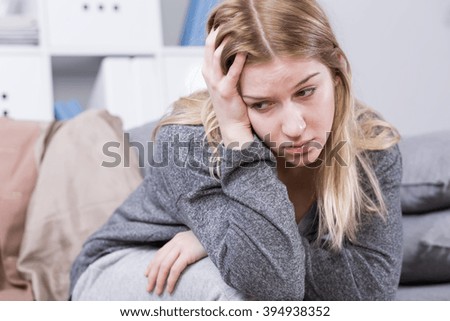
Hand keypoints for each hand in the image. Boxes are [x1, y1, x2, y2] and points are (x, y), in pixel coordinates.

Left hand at [144, 230, 206, 294]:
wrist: (218, 232)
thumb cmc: (209, 241)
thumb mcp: (193, 242)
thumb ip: (183, 249)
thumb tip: (175, 262)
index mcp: (176, 239)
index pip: (159, 253)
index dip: (151, 265)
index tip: (146, 275)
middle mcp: (177, 242)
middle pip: (159, 261)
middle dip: (152, 276)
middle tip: (149, 288)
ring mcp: (182, 247)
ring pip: (164, 266)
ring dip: (159, 281)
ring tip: (158, 292)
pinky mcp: (189, 253)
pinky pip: (175, 269)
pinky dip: (170, 280)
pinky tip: (170, 289)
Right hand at [202, 28, 252, 147]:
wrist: (232, 127)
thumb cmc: (233, 104)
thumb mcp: (228, 82)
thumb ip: (230, 67)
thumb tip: (242, 50)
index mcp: (208, 71)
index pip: (208, 45)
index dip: (216, 30)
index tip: (226, 19)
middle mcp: (209, 75)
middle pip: (209, 45)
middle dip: (219, 30)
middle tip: (231, 18)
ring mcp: (215, 83)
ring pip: (216, 55)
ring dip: (227, 40)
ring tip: (238, 27)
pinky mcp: (225, 91)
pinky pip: (231, 72)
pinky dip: (238, 60)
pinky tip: (246, 50)